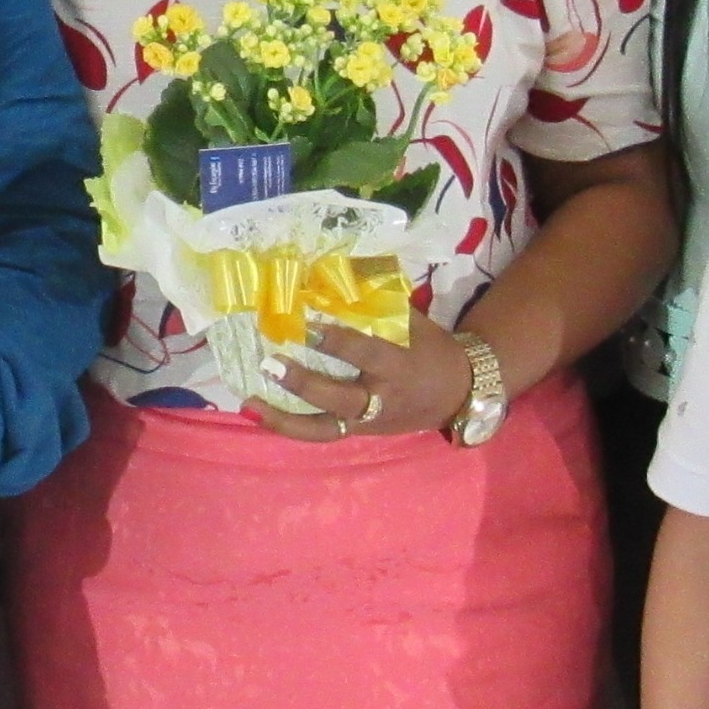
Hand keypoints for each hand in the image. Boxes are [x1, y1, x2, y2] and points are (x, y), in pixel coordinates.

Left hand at [253, 317, 473, 443]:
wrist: (458, 394)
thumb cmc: (432, 350)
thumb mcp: (413, 323)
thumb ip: (377, 304)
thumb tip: (335, 275)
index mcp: (397, 366)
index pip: (363, 354)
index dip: (335, 342)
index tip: (306, 327)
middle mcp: (380, 398)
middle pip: (339, 399)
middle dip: (303, 384)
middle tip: (270, 364)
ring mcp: (367, 421)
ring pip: (323, 429)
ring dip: (283, 419)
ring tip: (250, 403)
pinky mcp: (359, 432)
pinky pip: (321, 433)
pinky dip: (290, 426)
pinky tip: (259, 413)